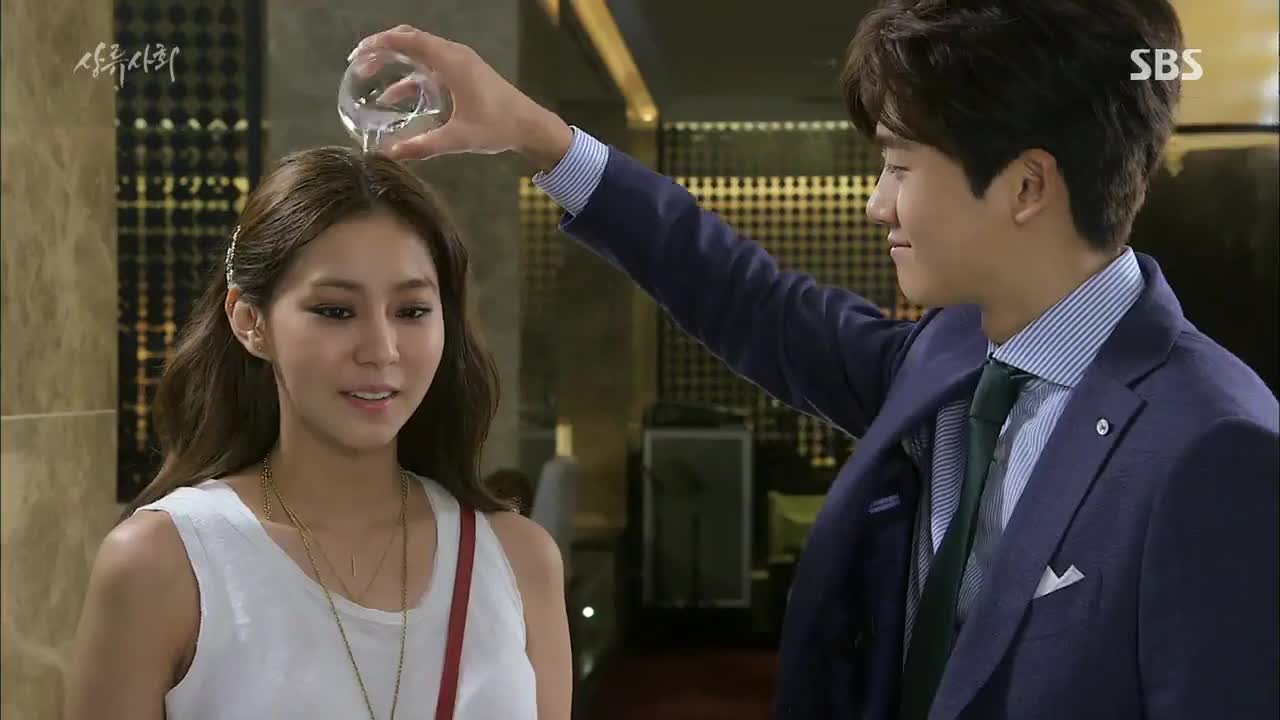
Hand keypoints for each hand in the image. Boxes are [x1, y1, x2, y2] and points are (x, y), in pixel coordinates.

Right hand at [350, 25, 573, 169]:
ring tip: (368, 76)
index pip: (409, 40)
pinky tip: (394, 97)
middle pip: (410, 40)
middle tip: (358, 63)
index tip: (358, 54)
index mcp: (452, 62)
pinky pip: (430, 67)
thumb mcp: (458, 139)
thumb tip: (390, 155)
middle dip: (381, 49)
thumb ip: (423, 146)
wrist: (530, 125)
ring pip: (419, 52)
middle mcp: (455, 55)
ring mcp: (460, 62)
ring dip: (394, 62)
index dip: (380, 43)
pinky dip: (410, 76)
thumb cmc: (498, 128)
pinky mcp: (463, 73)